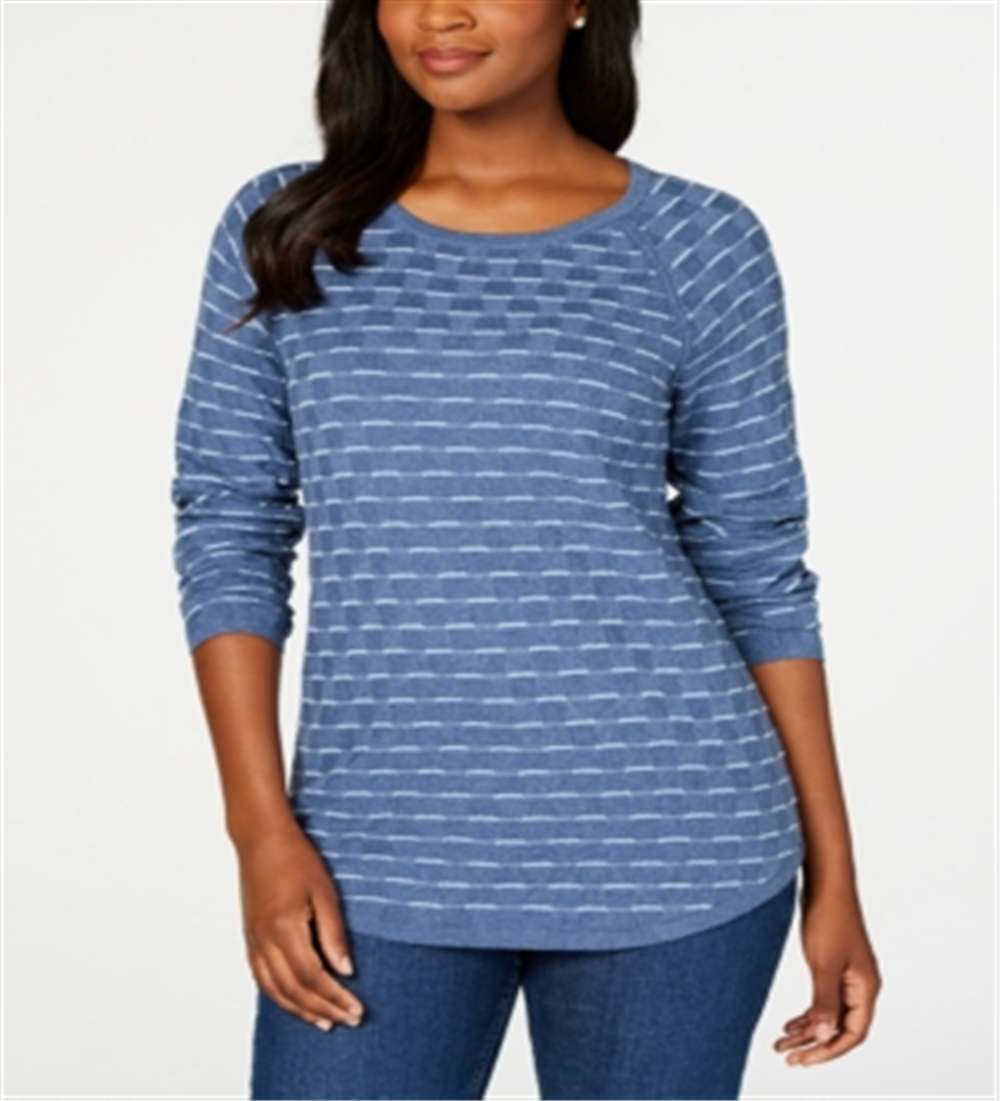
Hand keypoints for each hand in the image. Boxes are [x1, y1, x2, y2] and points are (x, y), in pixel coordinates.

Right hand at [236, 823, 364, 1031]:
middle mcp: (264, 941)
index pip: (312, 977)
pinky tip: (294, 1002)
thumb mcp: (324, 892)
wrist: (261, 839)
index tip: (356, 1010)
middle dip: (322, 1009)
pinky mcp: (250, 938)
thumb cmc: (295, 858)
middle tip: (348, 1020)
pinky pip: (262, 978)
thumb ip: (334, 933)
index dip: (335, 997)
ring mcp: (254, 941)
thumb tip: (346, 970)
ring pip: (274, 990)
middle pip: (293, 990)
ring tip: (325, 1021)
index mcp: (284, 928)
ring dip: (300, 1010)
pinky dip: (279, 997)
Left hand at [775, 888, 881, 1066]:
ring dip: (807, 1031)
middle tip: (787, 1057)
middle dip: (814, 1045)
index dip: (828, 1050)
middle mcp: (861, 985)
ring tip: (781, 1042)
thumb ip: (824, 1002)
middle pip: (840, 1028)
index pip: (852, 1034)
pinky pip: (824, 999)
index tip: (802, 1060)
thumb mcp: (823, 963)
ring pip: (829, 1014)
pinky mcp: (834, 964)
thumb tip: (822, 1037)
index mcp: (866, 987)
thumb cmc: (828, 916)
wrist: (826, 881)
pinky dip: (808, 1013)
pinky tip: (790, 1023)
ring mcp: (848, 975)